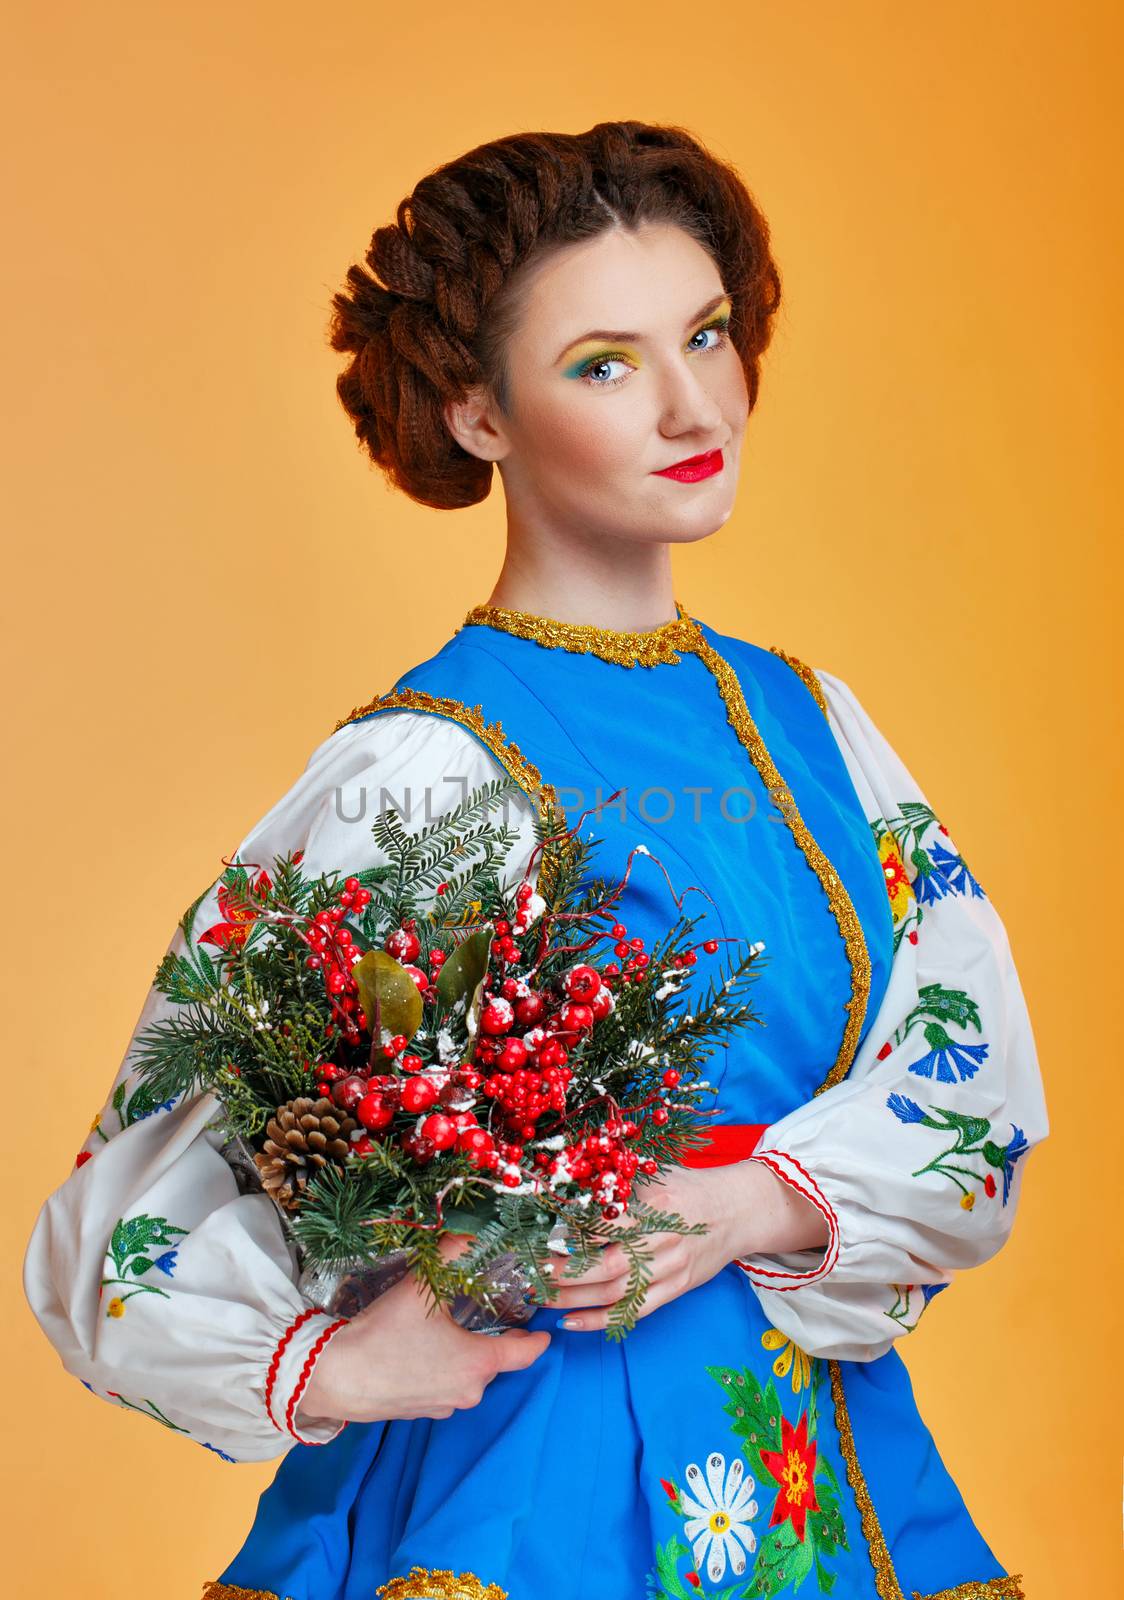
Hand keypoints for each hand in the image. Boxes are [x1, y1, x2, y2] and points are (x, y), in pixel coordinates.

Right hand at [297, 1233, 551, 1425]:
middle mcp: (468, 1391)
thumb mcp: (420, 1288)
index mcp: (478, 1363)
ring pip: (468, 1377)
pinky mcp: (421, 1413)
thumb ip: (451, 1255)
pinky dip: (443, 1371)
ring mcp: (444, 1406)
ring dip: (466, 1357)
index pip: (523, 1354)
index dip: (537, 1340)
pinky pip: (444, 1388)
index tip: (545, 1332)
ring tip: (451, 1332)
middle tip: (493, 1317)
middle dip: (495, 1342)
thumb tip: (469, 1230)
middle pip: (495, 1363)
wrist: (336, 1376)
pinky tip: (424, 1353)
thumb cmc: (384, 1334)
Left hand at [540, 1159, 829, 1332]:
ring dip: (573, 1299)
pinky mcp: (676, 1289)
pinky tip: (571, 1322)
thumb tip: (568, 1186)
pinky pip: (635, 1311)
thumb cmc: (691, 1187)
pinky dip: (601, 1321)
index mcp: (656, 1205)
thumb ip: (620, 1185)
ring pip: (616, 1293)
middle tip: (530, 1271)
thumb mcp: (658, 1174)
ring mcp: (671, 1268)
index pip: (606, 1223)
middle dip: (563, 1272)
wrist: (739, 1210)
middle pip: (605, 1265)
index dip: (570, 1233)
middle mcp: (663, 1240)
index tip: (539, 1235)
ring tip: (540, 1297)